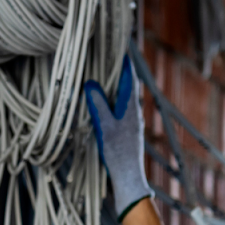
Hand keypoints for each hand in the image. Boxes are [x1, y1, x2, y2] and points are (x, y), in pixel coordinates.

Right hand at [84, 55, 151, 217]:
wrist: (129, 177)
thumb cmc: (117, 152)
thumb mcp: (104, 125)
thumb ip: (97, 103)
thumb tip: (90, 83)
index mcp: (131, 106)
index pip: (129, 76)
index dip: (124, 61)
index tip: (118, 47)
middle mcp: (135, 111)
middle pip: (128, 84)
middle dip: (119, 71)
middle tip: (107, 58)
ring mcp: (133, 121)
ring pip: (126, 97)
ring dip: (116, 86)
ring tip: (104, 77)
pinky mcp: (129, 130)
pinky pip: (123, 108)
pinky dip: (115, 100)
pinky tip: (106, 104)